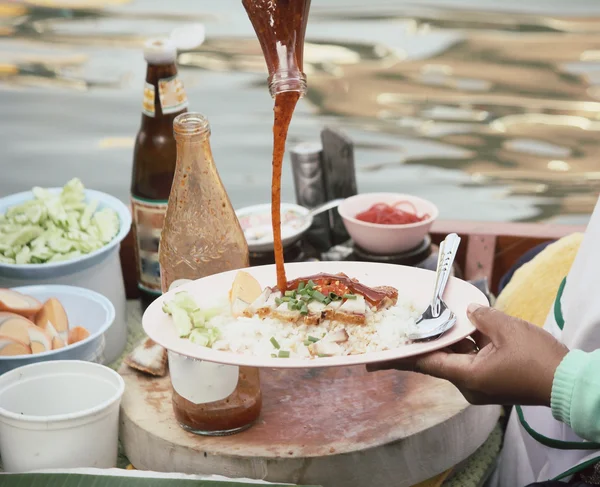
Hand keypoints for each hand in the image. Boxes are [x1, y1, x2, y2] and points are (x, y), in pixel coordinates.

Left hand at [367, 304, 568, 405]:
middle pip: (436, 360)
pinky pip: (469, 360)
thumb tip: (467, 311)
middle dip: (420, 343)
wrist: (568, 382)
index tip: (373, 361)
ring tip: (429, 321)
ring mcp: (479, 385)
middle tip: (395, 333)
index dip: (397, 359)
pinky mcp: (490, 380)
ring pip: (454, 358)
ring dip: (446, 340)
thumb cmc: (538, 358)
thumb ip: (479, 316)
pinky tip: (461, 327)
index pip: (424, 364)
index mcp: (468, 376)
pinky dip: (463, 345)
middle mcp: (468, 385)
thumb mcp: (506, 328)